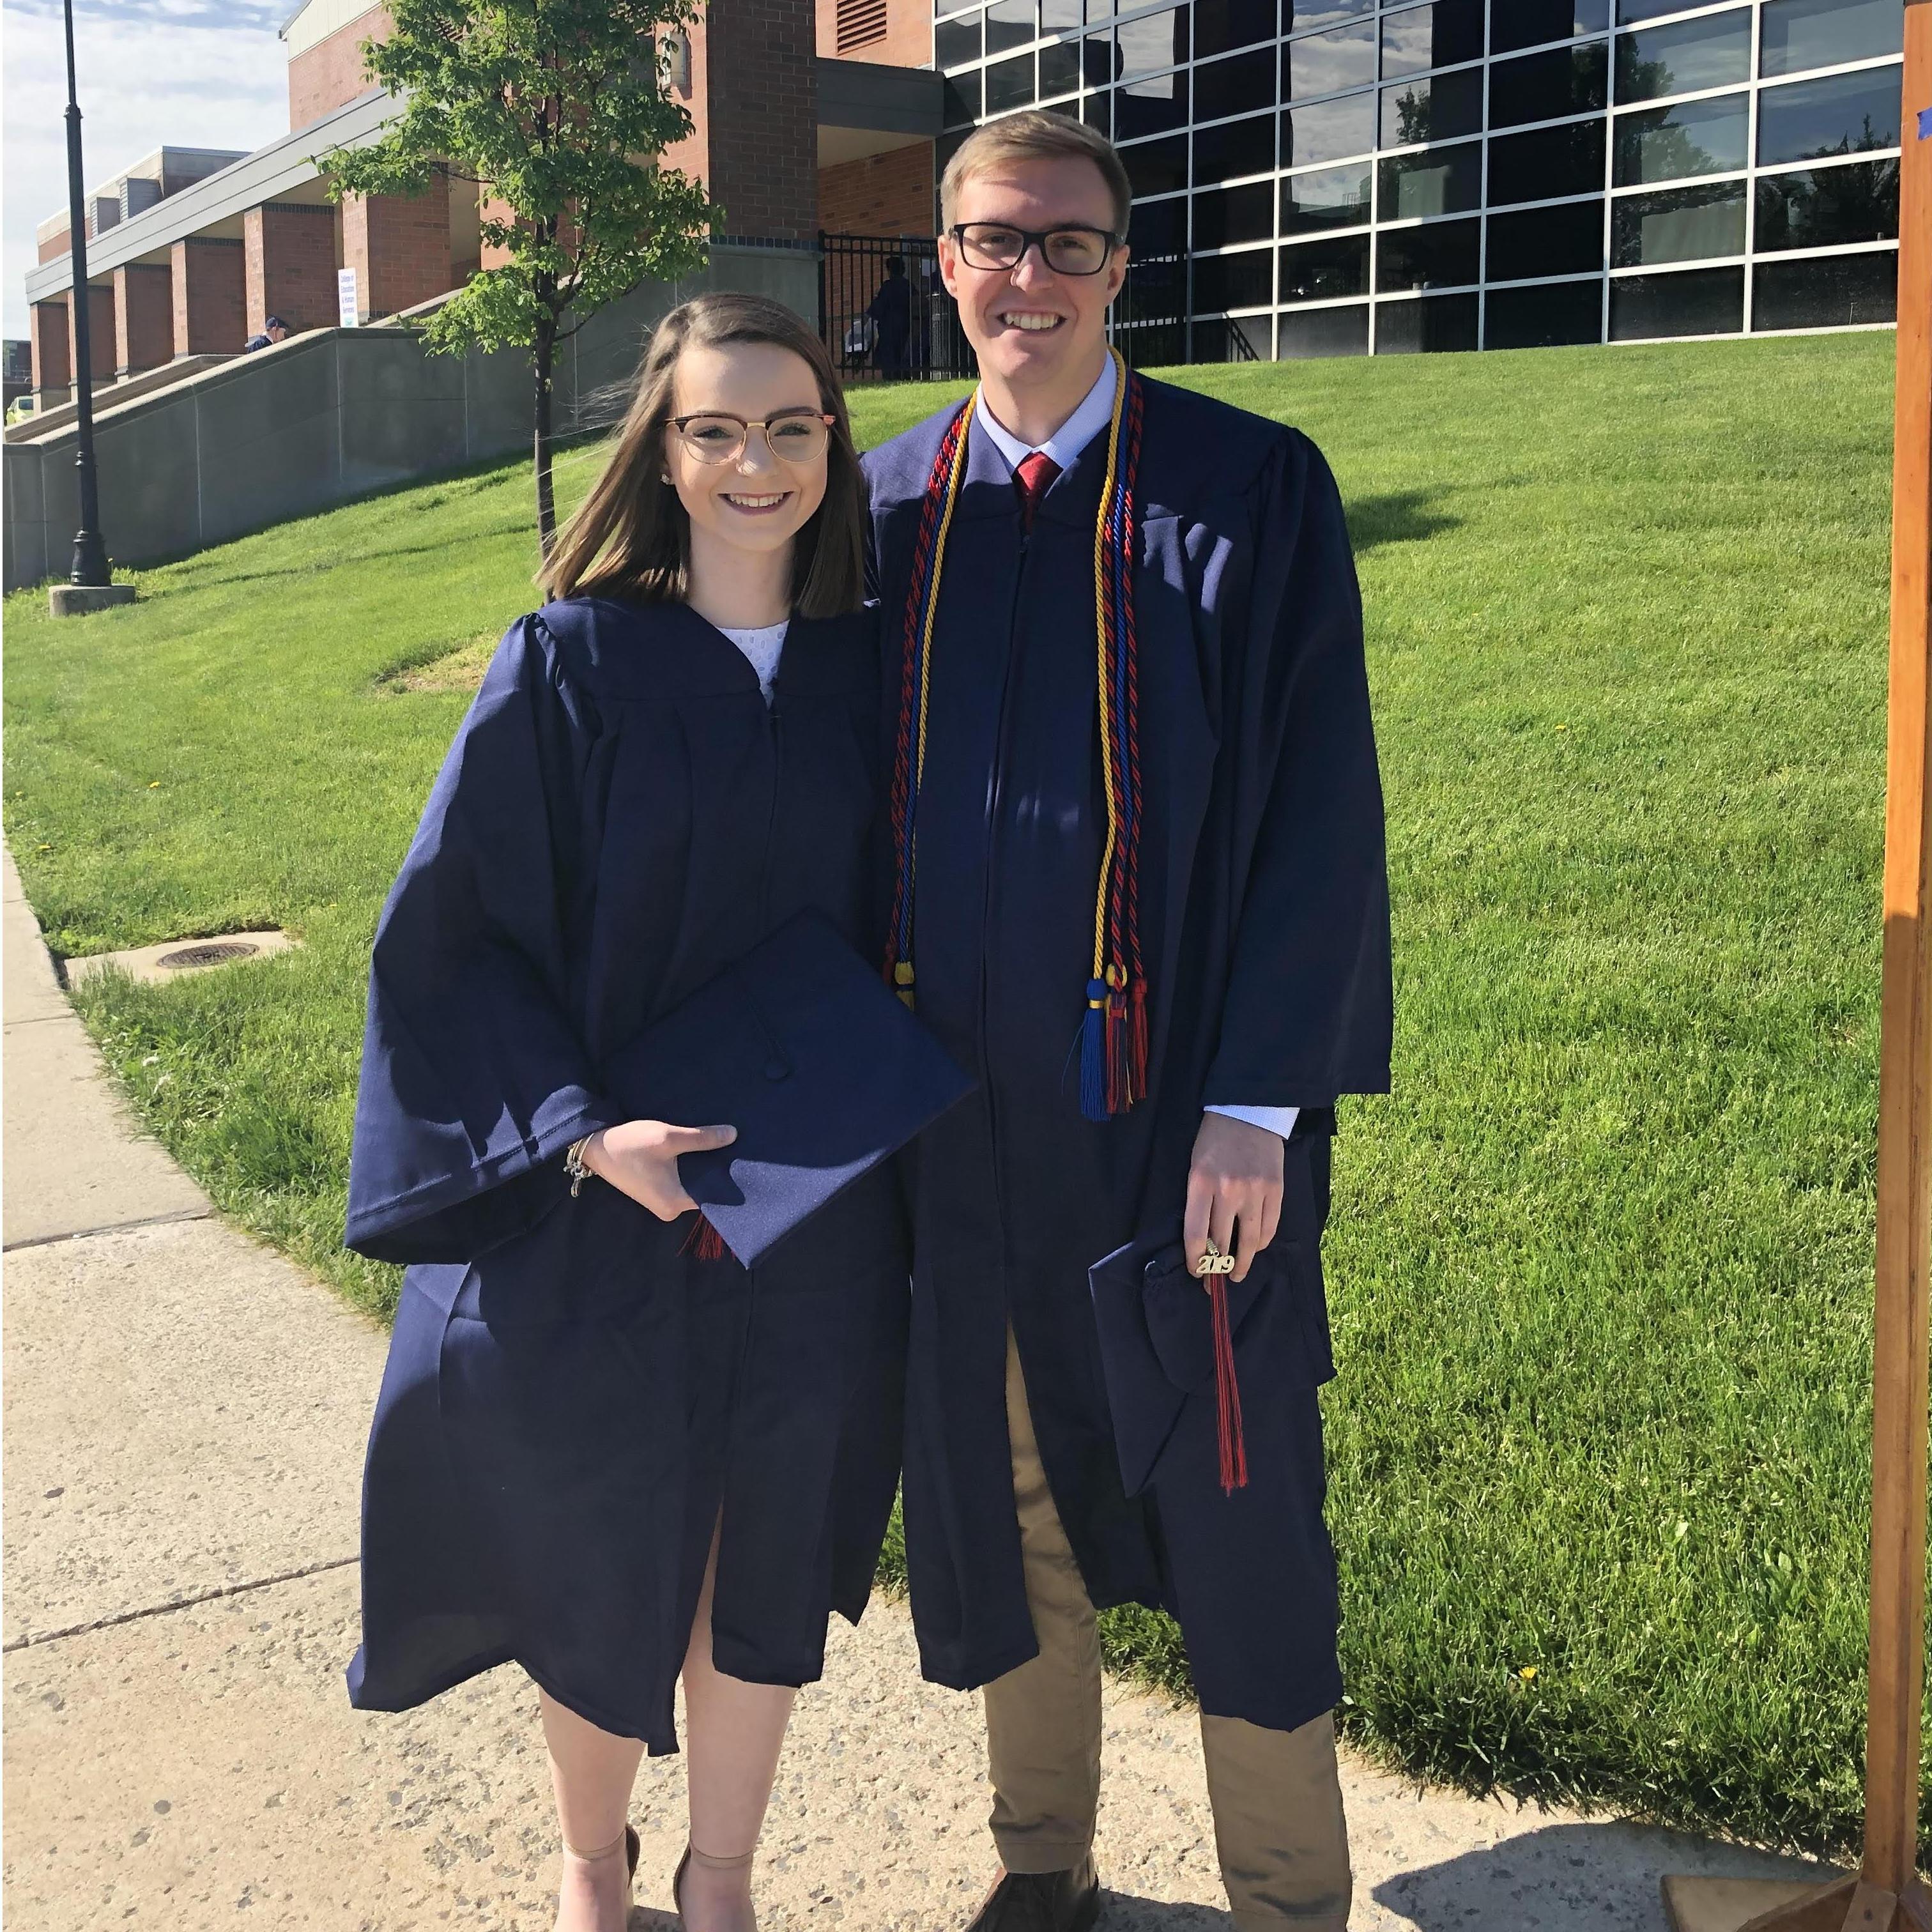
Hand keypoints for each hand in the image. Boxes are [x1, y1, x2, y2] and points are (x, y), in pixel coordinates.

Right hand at [580, 1119, 736, 1220]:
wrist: (596, 1146)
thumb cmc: (630, 1144)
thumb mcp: (668, 1137)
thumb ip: (702, 1138)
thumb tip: (734, 1135)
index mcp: (675, 1203)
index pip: (714, 1195)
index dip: (728, 1176)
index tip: (742, 1159)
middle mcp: (670, 1210)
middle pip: (704, 1190)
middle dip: (715, 1170)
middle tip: (733, 1147)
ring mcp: (662, 1203)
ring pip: (692, 1185)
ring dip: (701, 1168)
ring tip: (718, 1147)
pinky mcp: (656, 1193)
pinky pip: (681, 1183)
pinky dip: (689, 1170)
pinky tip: (698, 1153)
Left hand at [1184, 1113, 1283, 1284]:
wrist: (1247, 1112)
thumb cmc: (1214, 1140)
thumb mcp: (1195, 1166)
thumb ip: (1198, 1201)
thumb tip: (1203, 1241)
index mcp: (1200, 1183)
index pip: (1196, 1234)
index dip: (1195, 1260)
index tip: (1196, 1272)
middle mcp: (1228, 1190)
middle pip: (1222, 1242)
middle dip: (1217, 1268)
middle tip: (1214, 1282)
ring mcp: (1255, 1191)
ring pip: (1249, 1240)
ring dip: (1241, 1263)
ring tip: (1236, 1274)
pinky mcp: (1276, 1190)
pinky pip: (1269, 1227)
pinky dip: (1260, 1243)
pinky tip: (1254, 1249)